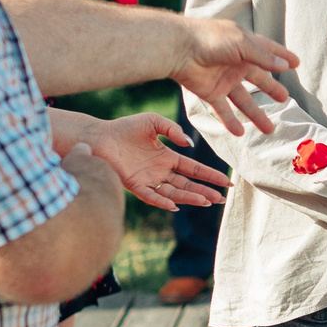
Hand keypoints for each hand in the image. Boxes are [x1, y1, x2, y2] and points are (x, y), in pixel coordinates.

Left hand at [83, 112, 230, 211]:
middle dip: (205, 191)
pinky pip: (150, 195)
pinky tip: (175, 205)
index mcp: (166, 158)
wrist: (99, 136)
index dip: (209, 175)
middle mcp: (159, 172)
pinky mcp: (133, 184)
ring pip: (173, 192)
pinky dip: (162, 201)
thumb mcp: (153, 121)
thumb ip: (173, 130)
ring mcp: (148, 180)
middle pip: (187, 184)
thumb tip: (189, 145)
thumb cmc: (124, 127)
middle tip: (222, 199)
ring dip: (189, 197)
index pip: (193, 169)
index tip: (226, 181)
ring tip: (206, 201)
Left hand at [171, 16, 298, 136]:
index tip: (296, 63)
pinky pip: (223, 111)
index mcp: (244, 45)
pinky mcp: (211, 93)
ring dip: (256, 115)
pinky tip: (240, 133)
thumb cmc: (211, 39)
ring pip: (244, 101)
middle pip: (259, 79)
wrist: (179, 49)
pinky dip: (231, 122)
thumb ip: (264, 57)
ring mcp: (224, 79)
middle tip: (284, 99)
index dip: (282, 56)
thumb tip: (285, 66)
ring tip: (269, 129)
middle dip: (272, 89)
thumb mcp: (243, 44)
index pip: (268, 51)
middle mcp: (236, 63)